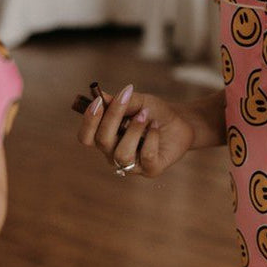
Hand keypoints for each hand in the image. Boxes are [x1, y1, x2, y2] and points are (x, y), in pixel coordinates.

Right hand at [76, 84, 196, 178]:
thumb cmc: (153, 112)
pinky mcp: (151, 170)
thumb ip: (122, 101)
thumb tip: (104, 96)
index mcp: (105, 138)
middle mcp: (114, 154)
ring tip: (146, 115)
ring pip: (122, 153)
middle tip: (127, 98)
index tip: (98, 101)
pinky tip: (156, 127)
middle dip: (113, 117)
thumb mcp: (139, 101)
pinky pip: (146, 156)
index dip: (89, 121)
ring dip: (134, 129)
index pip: (86, 137)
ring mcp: (132, 165)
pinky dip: (152, 137)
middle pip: (102, 141)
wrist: (180, 122)